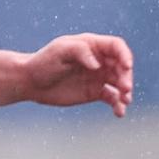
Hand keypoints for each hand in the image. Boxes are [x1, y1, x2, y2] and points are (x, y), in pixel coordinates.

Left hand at [17, 34, 135, 114]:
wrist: (31, 82)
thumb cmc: (43, 61)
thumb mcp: (59, 51)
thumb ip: (80, 52)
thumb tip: (98, 65)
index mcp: (92, 45)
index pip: (116, 47)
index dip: (125, 55)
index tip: (127, 67)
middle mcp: (99, 60)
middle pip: (121, 66)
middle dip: (127, 77)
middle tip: (126, 89)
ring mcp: (98, 76)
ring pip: (120, 83)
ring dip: (126, 92)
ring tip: (125, 101)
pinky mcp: (95, 92)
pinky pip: (112, 98)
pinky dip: (118, 105)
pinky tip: (119, 113)